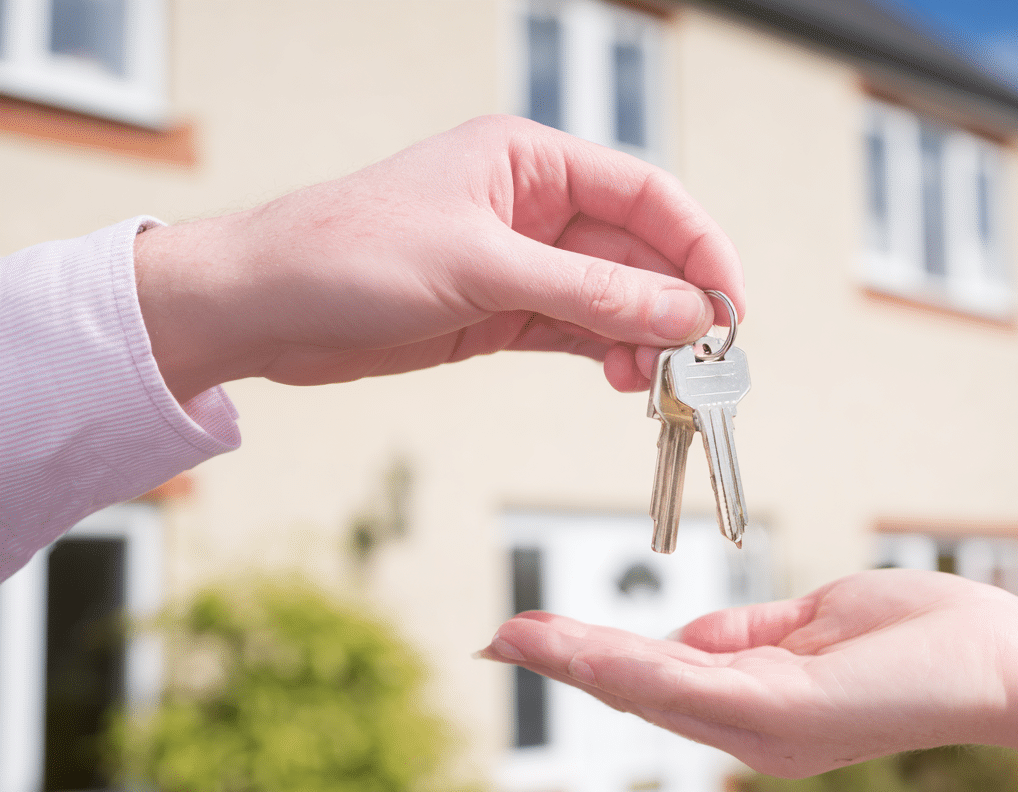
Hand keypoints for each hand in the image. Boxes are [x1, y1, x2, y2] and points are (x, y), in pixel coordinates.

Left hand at [135, 115, 743, 402]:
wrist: (263, 308)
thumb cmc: (345, 253)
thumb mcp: (481, 268)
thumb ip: (589, 293)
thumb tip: (682, 311)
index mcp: (528, 161)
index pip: (645, 195)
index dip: (698, 247)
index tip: (729, 302)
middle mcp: (532, 207)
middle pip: (637, 253)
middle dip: (673, 304)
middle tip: (701, 358)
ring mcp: (519, 263)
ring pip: (613, 298)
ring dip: (643, 338)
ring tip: (656, 379)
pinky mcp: (501, 312)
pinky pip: (578, 331)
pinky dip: (607, 354)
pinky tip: (623, 378)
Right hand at [481, 570, 1017, 777]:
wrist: (1005, 661)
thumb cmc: (926, 636)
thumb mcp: (815, 623)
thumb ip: (747, 633)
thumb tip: (687, 635)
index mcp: (762, 707)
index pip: (662, 680)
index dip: (596, 659)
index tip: (537, 637)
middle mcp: (755, 731)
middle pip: (643, 690)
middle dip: (569, 662)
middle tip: (499, 640)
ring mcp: (767, 728)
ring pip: (651, 689)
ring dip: (578, 661)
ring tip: (515, 637)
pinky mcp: (785, 712)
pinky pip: (688, 682)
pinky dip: (623, 663)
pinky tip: (578, 647)